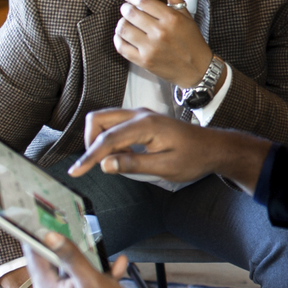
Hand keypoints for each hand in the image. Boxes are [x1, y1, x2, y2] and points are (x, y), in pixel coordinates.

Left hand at [25, 235, 138, 287]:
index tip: (39, 222)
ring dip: (88, 267)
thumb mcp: (90, 279)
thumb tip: (49, 236)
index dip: (36, 237)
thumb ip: (69, 256)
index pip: (33, 256)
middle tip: (83, 240)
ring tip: (109, 262)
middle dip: (71, 253)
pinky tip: (114, 274)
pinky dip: (92, 281)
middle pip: (53, 266)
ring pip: (70, 278)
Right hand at [70, 107, 271, 192]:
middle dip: (90, 142)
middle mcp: (139, 114)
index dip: (89, 157)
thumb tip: (105, 165)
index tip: (75, 173)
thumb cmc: (193, 158)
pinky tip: (125, 156)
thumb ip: (133, 164)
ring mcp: (139, 115)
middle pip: (98, 119)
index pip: (107, 139)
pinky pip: (115, 125)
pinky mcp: (141, 120)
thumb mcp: (165, 167)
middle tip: (99, 165)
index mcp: (145, 125)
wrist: (212, 147)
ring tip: (118, 162)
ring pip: (104, 120)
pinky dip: (111, 140)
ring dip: (101, 141)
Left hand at [116, 0, 213, 88]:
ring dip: (121, 23)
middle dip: (125, 8)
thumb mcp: (186, 16)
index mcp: (171, 18)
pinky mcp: (144, 61)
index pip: (143, 1)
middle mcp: (160, 32)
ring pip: (123, 28)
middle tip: (127, 9)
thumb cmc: (191, 41)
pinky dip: (118, 39)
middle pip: (130, 13)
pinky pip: (121, 47)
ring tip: (126, 22)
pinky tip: (123, 36)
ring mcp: (151, 48)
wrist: (197, 69)